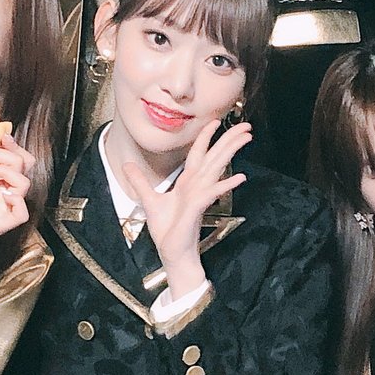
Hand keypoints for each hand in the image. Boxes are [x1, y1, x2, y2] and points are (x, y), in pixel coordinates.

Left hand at [0, 134, 33, 242]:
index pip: (17, 157)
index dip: (12, 144)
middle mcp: (5, 192)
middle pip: (25, 165)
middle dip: (6, 154)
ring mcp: (5, 207)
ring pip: (25, 183)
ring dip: (5, 170)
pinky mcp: (3, 223)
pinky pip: (22, 212)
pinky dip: (15, 199)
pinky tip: (0, 193)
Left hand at [124, 118, 251, 289]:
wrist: (172, 253)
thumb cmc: (167, 230)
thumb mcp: (149, 200)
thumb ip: (140, 181)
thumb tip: (127, 164)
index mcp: (187, 182)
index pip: (198, 154)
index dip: (206, 136)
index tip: (216, 121)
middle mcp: (196, 186)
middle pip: (214, 157)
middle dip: (229, 140)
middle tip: (247, 126)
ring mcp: (199, 196)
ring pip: (216, 168)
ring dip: (230, 152)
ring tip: (246, 138)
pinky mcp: (197, 209)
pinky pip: (211, 193)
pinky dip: (225, 185)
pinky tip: (239, 178)